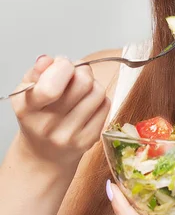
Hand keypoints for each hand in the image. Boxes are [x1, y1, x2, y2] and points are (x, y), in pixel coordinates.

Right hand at [11, 54, 110, 168]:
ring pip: (98, 92)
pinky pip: (106, 105)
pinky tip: (86, 104)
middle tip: (75, 75)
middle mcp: (47, 126)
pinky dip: (99, 99)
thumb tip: (48, 60)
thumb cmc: (37, 116)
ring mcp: (70, 136)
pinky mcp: (88, 140)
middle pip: (83, 82)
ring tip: (80, 90)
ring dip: (92, 84)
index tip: (62, 65)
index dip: (63, 67)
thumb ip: (37, 72)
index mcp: (28, 109)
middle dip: (82, 71)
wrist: (44, 154)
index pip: (51, 87)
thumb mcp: (27, 91)